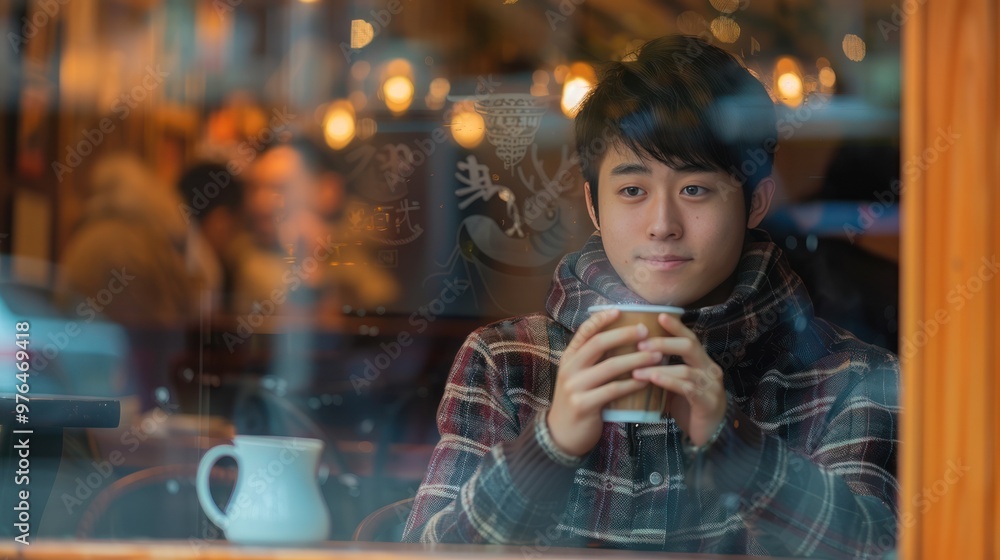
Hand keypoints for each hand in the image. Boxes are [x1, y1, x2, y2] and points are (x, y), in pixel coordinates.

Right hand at [547, 308, 662, 456]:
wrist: (561, 434)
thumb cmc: (578, 400)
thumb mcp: (578, 376)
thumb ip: (593, 360)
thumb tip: (621, 339)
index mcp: (569, 357)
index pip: (584, 331)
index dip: (601, 319)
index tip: (620, 311)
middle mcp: (569, 368)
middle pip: (599, 344)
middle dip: (625, 335)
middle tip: (646, 331)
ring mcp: (575, 387)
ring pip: (610, 366)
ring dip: (636, 359)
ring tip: (655, 355)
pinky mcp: (584, 405)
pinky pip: (614, 390)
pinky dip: (633, 384)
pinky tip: (646, 380)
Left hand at [632, 313, 726, 445]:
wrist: (711, 437)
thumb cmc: (690, 408)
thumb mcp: (676, 384)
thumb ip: (664, 370)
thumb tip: (635, 356)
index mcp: (702, 362)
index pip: (689, 338)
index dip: (675, 326)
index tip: (658, 315)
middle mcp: (710, 370)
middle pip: (689, 346)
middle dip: (664, 342)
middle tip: (641, 343)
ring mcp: (711, 386)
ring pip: (685, 369)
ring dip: (658, 367)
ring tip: (637, 369)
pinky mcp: (708, 403)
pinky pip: (687, 389)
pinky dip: (668, 382)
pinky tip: (653, 379)